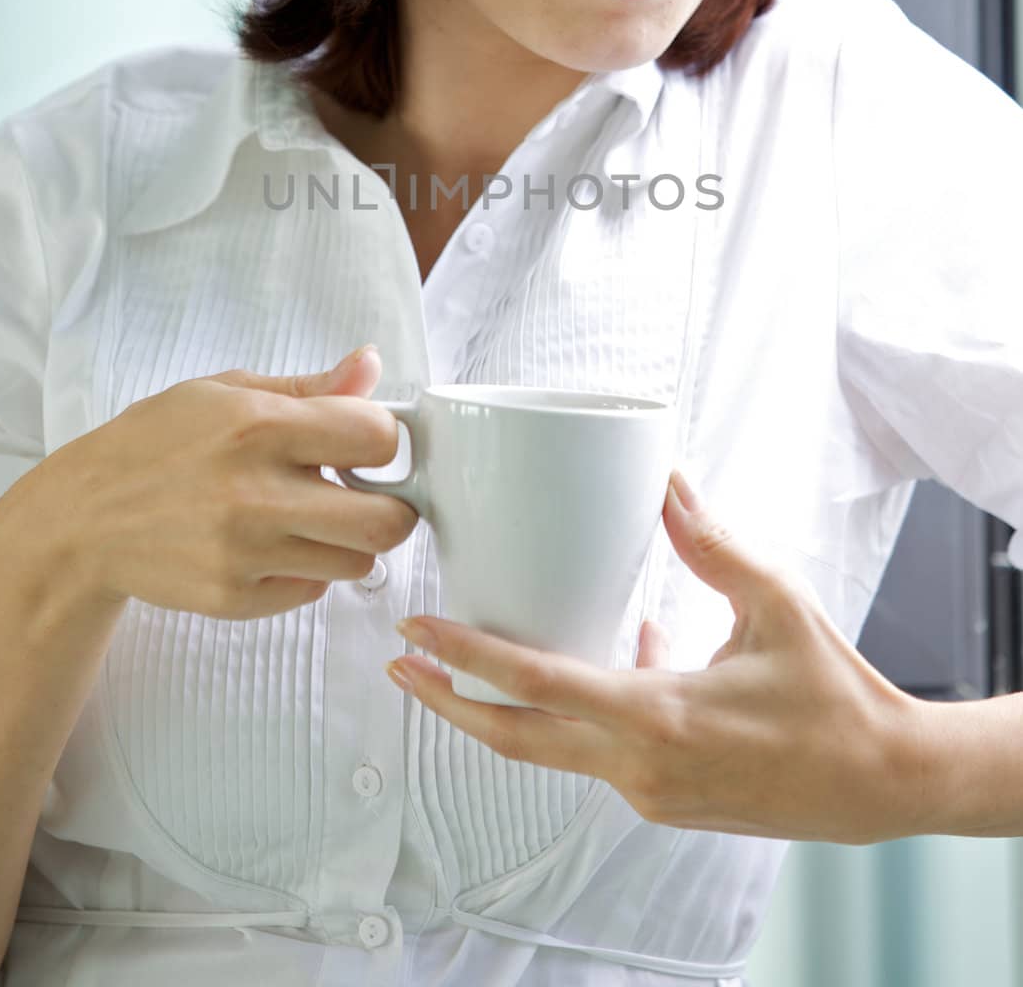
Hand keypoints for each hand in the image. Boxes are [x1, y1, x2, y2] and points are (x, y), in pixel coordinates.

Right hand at [30, 343, 418, 620]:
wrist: (85, 517)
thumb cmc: (157, 443)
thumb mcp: (227, 392)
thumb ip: (308, 387)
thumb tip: (370, 368)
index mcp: (258, 427)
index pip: (376, 438)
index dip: (384, 439)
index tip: (368, 442)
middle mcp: (255, 494)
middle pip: (384, 522)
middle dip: (393, 506)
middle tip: (373, 494)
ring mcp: (245, 555)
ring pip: (356, 563)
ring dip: (350, 541)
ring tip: (316, 517)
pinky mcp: (234, 599)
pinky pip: (312, 590)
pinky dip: (309, 569)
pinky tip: (277, 543)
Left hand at [386, 468, 926, 845]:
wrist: (881, 783)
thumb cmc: (834, 695)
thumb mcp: (775, 604)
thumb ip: (713, 545)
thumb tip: (666, 483)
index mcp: (659, 717)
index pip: (535, 686)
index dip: (466, 659)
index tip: (416, 634)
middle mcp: (639, 766)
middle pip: (515, 738)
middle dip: (448, 701)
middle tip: (400, 662)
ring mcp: (648, 792)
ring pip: (548, 750)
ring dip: (500, 710)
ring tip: (463, 663)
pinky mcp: (662, 800)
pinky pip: (595, 754)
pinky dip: (569, 714)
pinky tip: (588, 662)